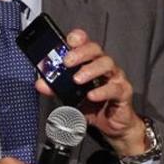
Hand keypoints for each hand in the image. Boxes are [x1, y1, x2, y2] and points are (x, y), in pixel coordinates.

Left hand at [35, 28, 147, 156]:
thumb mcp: (70, 97)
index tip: (69, 40)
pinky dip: (102, 91)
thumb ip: (55, 89)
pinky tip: (92, 95)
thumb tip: (40, 84)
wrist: (112, 125)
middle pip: (96, 49)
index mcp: (91, 62)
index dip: (79, 38)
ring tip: (77, 79)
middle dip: (80, 52)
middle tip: (67, 62)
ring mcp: (116, 77)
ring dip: (90, 69)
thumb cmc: (93, 106)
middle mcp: (104, 66)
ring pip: (107, 64)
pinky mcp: (123, 92)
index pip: (86, 43)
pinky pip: (114, 88)